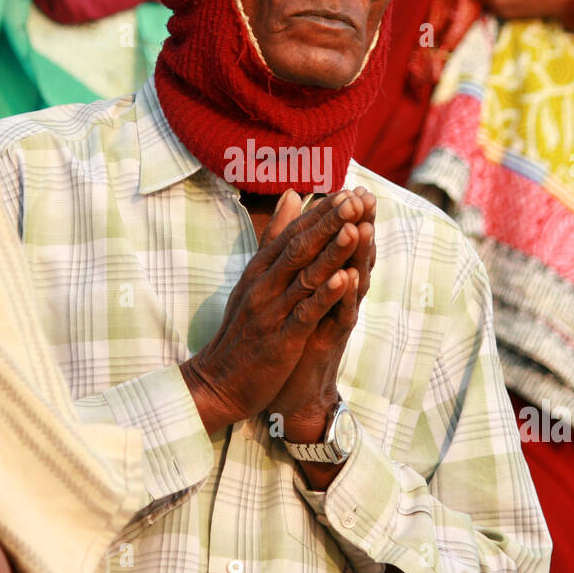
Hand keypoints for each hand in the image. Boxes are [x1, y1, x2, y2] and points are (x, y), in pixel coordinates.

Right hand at [180, 190, 370, 434]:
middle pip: (299, 248)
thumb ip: (274, 237)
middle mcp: (263, 286)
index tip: (347, 191)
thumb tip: (292, 194)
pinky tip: (343, 279)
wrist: (219, 382)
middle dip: (328, 223)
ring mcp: (270, 312)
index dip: (321, 213)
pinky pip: (304, 313)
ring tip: (353, 228)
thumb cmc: (242, 330)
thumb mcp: (254, 280)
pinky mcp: (280, 340)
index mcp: (259, 271)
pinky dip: (323, 295)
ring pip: (304, 277)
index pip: (293, 234)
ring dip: (330, 252)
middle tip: (354, 199)